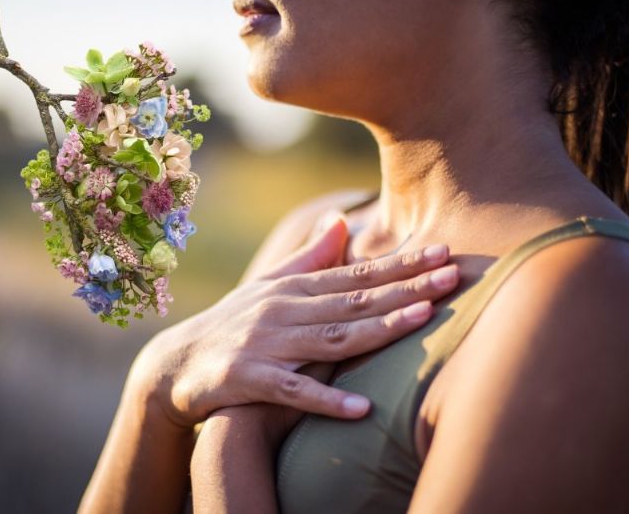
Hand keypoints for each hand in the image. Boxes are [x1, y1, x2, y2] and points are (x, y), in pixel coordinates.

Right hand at [130, 215, 459, 427]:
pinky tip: (361, 408)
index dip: (402, 265)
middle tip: (453, 276)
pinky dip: (325, 400)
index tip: (444, 253)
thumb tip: (340, 221)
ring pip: (330, 337)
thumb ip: (309, 258)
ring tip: (422, 321)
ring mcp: (265, 344)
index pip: (357, 275)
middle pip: (353, 300)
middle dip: (406, 288)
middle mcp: (283, 310)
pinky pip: (291, 391)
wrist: (174, 364)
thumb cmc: (232, 323)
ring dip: (378, 329)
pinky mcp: (246, 379)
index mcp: (294, 288)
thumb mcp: (269, 286)